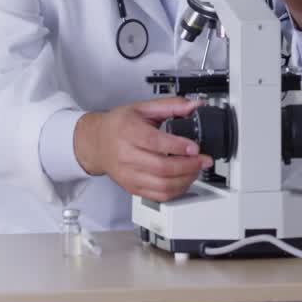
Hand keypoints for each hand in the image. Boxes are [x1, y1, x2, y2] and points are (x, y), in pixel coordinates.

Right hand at [74, 98, 212, 201]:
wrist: (96, 142)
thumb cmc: (119, 125)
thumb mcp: (143, 108)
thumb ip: (171, 105)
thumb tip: (195, 106)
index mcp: (128, 132)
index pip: (154, 142)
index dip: (178, 146)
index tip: (195, 147)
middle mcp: (126, 155)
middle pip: (161, 167)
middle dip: (188, 165)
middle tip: (204, 160)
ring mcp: (128, 175)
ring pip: (161, 185)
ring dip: (185, 180)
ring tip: (196, 169)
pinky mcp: (132, 187)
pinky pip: (158, 196)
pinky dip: (176, 191)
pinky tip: (184, 180)